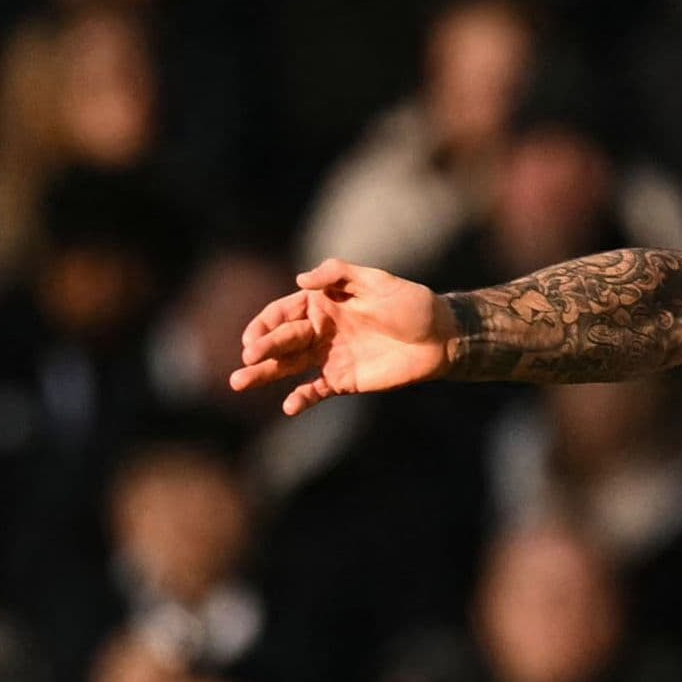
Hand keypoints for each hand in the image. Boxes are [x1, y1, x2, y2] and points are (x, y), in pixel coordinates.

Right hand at [229, 259, 452, 413]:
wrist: (442, 337)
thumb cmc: (411, 303)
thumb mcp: (377, 280)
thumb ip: (338, 275)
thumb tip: (300, 278)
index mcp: (322, 303)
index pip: (283, 313)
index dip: (264, 324)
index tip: (251, 336)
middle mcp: (320, 331)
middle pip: (282, 341)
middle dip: (261, 350)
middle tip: (246, 360)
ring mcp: (329, 357)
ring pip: (289, 367)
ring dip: (265, 374)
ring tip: (239, 382)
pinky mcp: (343, 380)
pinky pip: (316, 390)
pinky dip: (301, 398)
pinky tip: (288, 406)